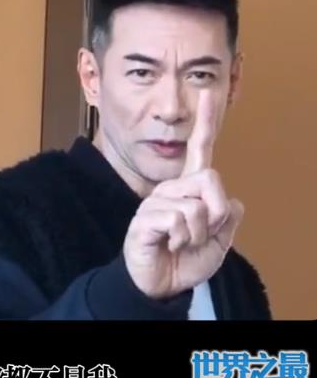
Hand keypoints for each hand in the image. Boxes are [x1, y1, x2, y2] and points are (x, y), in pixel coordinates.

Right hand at [123, 91, 244, 298]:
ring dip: (198, 235)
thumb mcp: (218, 243)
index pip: (199, 150)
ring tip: (181, 242)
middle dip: (216, 214)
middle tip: (200, 234)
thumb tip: (233, 200)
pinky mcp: (145, 218)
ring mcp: (157, 202)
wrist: (160, 284)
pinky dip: (182, 240)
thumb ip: (227, 219)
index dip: (204, 123)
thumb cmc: (184, 261)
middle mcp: (172, 188)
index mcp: (190, 190)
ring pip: (196, 206)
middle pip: (210, 178)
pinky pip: (178, 220)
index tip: (206, 93)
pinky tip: (168, 244)